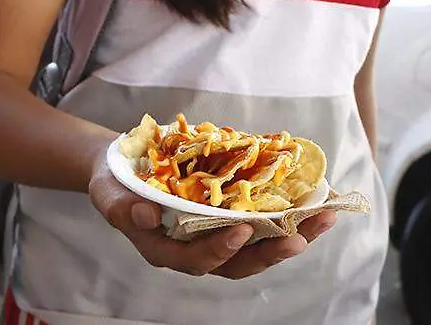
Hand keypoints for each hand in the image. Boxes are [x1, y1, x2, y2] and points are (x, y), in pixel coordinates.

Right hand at [88, 154, 336, 278]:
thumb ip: (123, 208)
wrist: (122, 168)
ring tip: (322, 217)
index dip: (221, 248)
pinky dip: (291, 214)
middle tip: (299, 237)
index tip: (241, 228)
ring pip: (260, 246)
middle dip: (272, 252)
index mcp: (166, 250)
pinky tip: (314, 200)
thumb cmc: (114, 183)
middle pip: (240, 263)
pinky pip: (264, 222)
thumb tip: (149, 216)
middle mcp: (196, 249)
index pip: (197, 260)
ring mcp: (216, 234)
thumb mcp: (107, 194)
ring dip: (293, 234)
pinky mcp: (230, 217)